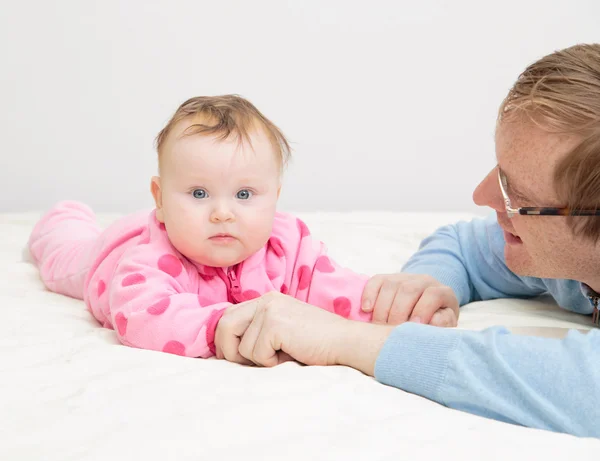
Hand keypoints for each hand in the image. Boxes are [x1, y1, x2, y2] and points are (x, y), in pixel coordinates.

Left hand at [214, 291, 393, 374]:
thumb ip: (258, 334)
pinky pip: (256, 353)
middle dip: (229, 351)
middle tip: (247, 365)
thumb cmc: (316, 345)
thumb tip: (225, 355)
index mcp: (267, 300)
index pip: (229, 317)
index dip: (225, 341)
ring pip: (241, 346)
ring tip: (283, 356)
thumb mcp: (282, 333)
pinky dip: (270, 362)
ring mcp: (270, 309)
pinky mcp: (275, 323)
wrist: (346, 342)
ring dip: (258, 360)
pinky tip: (291, 354)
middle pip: (224, 326)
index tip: (233, 359)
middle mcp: (266, 300)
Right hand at [360, 274, 458, 326]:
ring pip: (390, 285)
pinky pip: (375, 281)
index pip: (433, 295)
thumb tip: (432, 322)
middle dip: (398, 312)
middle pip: (408, 290)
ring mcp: (403, 277)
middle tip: (390, 330)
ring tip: (378, 326)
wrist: (425, 302)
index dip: (423, 309)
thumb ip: (443, 323)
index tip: (414, 325)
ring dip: (382, 308)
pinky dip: (369, 294)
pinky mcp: (387, 278)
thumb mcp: (445, 323)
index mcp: (441, 292)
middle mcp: (422, 281)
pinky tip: (366, 309)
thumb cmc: (435, 319)